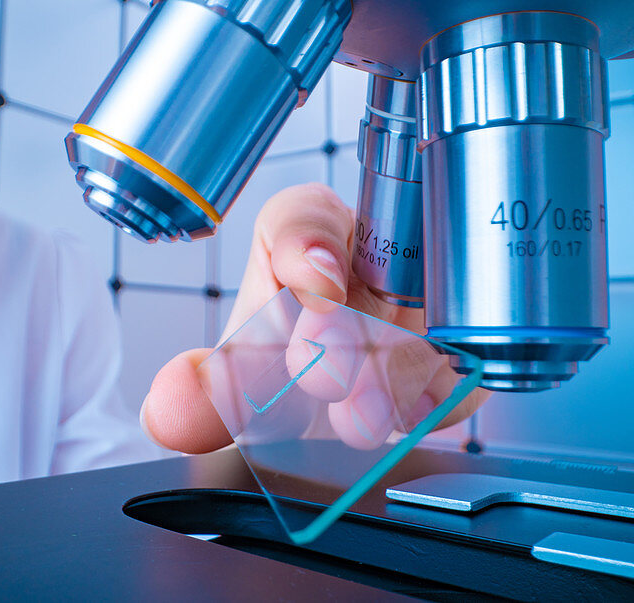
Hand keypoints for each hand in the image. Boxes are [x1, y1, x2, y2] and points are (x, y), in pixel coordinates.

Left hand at [140, 182, 488, 452]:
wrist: (331, 418)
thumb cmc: (285, 372)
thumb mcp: (241, 382)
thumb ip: (204, 392)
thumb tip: (165, 408)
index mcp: (304, 249)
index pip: (305, 216)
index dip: (310, 238)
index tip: (313, 279)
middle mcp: (367, 266)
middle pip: (375, 268)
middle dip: (350, 325)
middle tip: (324, 373)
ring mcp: (421, 307)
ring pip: (426, 317)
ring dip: (395, 367)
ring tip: (360, 415)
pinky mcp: (458, 353)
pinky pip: (468, 365)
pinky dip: (443, 394)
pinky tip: (416, 415)